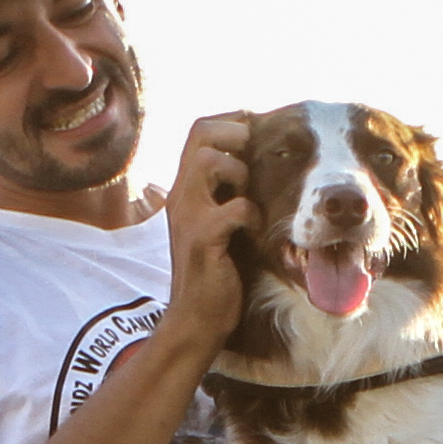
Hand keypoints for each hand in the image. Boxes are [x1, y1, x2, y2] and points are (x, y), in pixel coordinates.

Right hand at [155, 113, 254, 355]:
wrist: (196, 320)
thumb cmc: (216, 273)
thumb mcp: (216, 224)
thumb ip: (227, 194)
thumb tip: (261, 165)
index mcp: (186, 188)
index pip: (199, 129)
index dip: (231, 123)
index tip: (257, 139)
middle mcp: (181, 196)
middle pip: (200, 134)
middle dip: (235, 137)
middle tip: (255, 161)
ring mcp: (189, 216)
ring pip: (208, 161)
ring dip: (239, 171)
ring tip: (250, 195)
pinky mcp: (203, 241)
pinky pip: (233, 208)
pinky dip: (251, 214)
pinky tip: (255, 231)